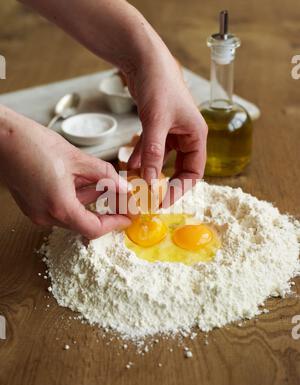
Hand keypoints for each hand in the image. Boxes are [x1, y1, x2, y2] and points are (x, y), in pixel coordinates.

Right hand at [0, 106, 130, 238]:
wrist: (3, 137)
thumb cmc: (33, 144)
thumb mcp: (77, 158)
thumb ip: (105, 175)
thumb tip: (124, 187)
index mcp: (59, 207)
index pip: (94, 228)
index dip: (115, 224)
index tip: (128, 216)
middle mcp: (46, 216)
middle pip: (84, 222)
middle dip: (106, 209)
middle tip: (121, 196)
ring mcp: (36, 212)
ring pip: (73, 213)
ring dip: (91, 200)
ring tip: (104, 181)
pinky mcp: (32, 205)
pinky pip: (61, 207)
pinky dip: (76, 197)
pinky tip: (84, 180)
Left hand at [126, 53, 207, 194]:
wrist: (144, 59)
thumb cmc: (159, 84)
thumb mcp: (156, 122)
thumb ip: (153, 153)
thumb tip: (148, 181)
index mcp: (196, 135)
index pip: (194, 172)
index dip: (180, 189)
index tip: (162, 201)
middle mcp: (187, 135)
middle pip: (180, 169)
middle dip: (164, 183)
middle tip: (149, 198)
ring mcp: (172, 132)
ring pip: (163, 160)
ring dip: (149, 171)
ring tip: (135, 184)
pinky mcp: (158, 127)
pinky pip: (151, 149)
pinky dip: (140, 157)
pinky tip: (128, 165)